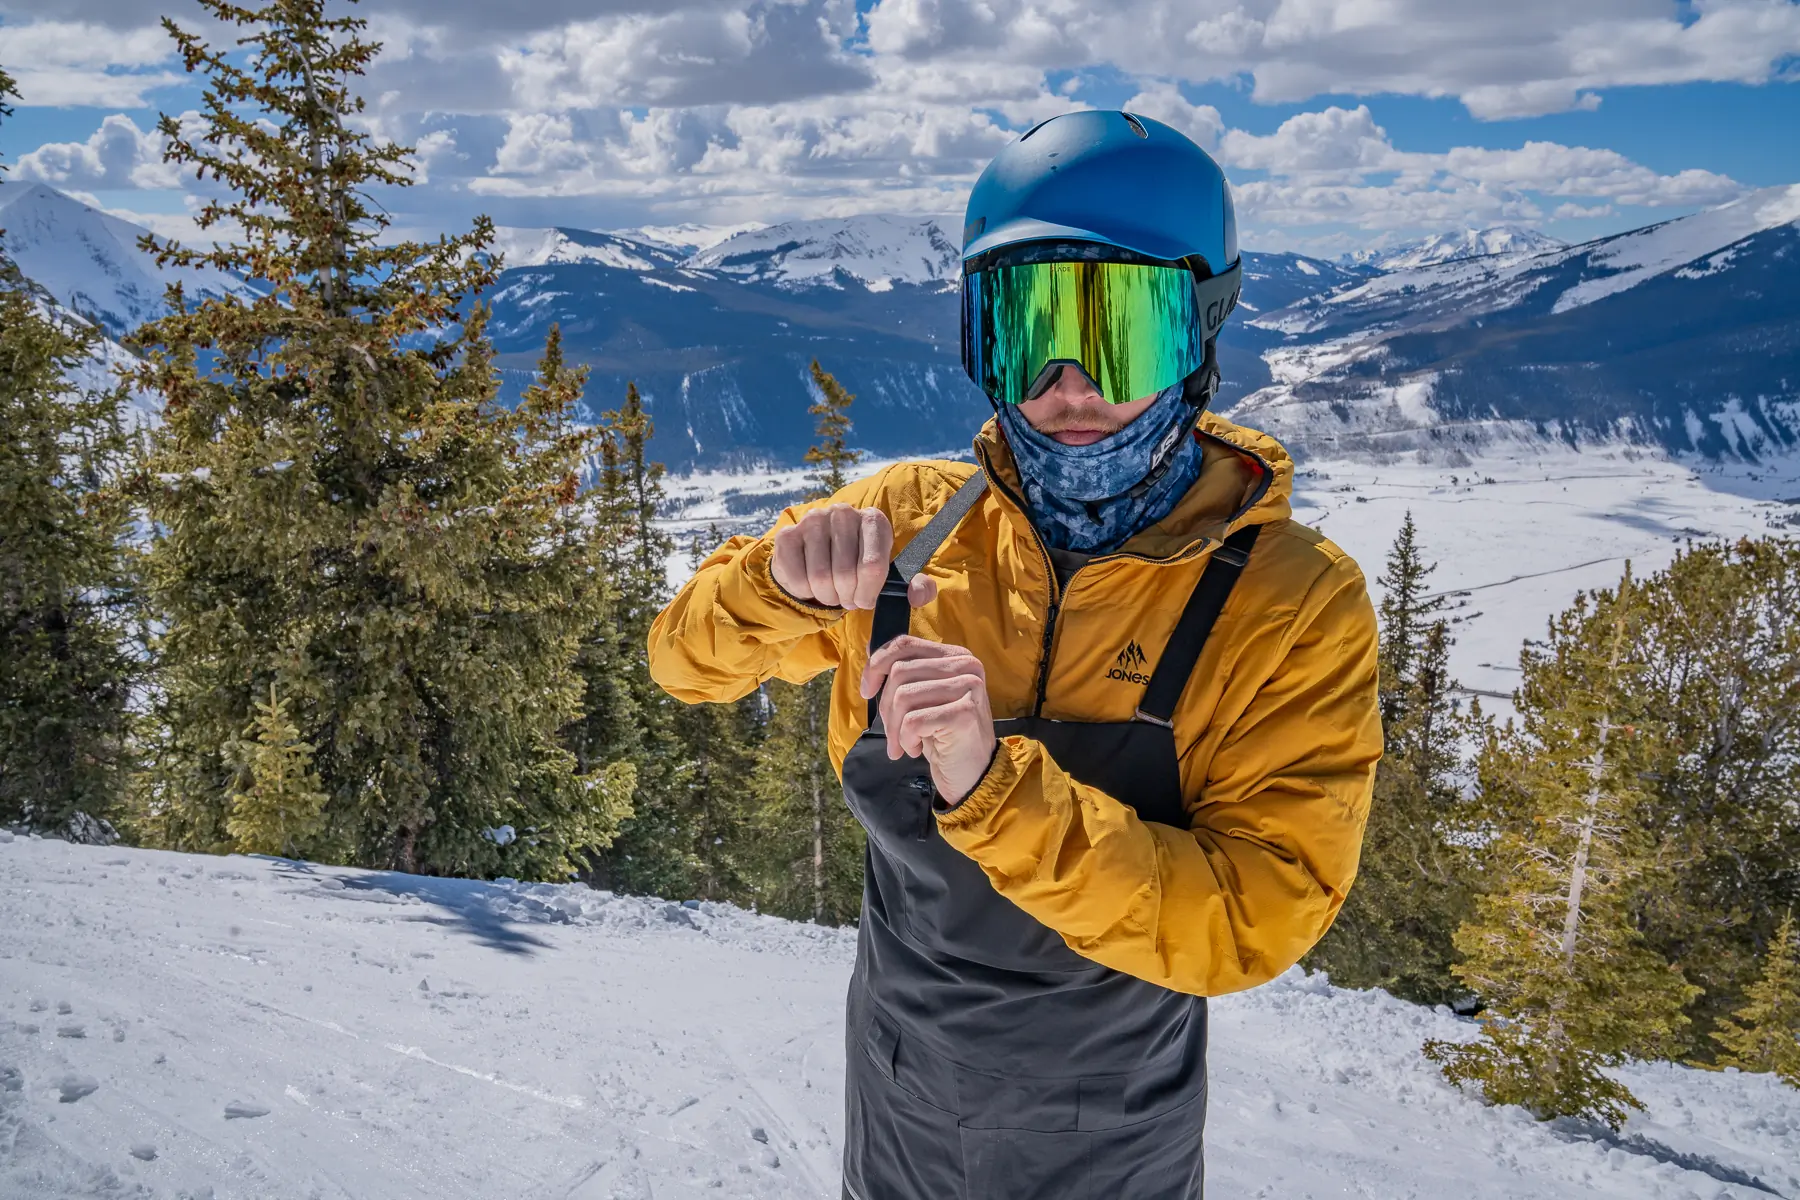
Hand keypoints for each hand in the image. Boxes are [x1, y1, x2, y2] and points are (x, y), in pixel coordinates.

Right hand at [771, 504, 937, 609]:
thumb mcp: (889, 577)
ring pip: (820, 578)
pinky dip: (805, 591)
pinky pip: (797, 577)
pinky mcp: (788, 534)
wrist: (818, 561)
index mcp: (874, 520)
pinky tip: (811, 584)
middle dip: (847, 597)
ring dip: (827, 596)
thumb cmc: (859, 570)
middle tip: (846, 597)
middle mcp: (843, 512)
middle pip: (845, 574)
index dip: (868, 594)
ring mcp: (813, 520)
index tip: (865, 600)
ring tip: (831, 592)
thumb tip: (920, 594)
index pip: (872, 567)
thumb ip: (913, 587)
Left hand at [860, 635, 995, 804]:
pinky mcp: (965, 713)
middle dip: (885, 708)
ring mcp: (969, 687)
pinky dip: (906, 740)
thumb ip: (902, 671)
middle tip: (893, 733)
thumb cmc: (942, 735)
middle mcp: (966, 665)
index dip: (876, 665)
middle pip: (899, 672)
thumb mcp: (920, 699)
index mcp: (954, 656)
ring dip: (895, 729)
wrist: (972, 773)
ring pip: (903, 697)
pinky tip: (916, 749)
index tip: (866, 691)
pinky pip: (913, 721)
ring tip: (905, 744)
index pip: (905, 644)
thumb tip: (869, 646)